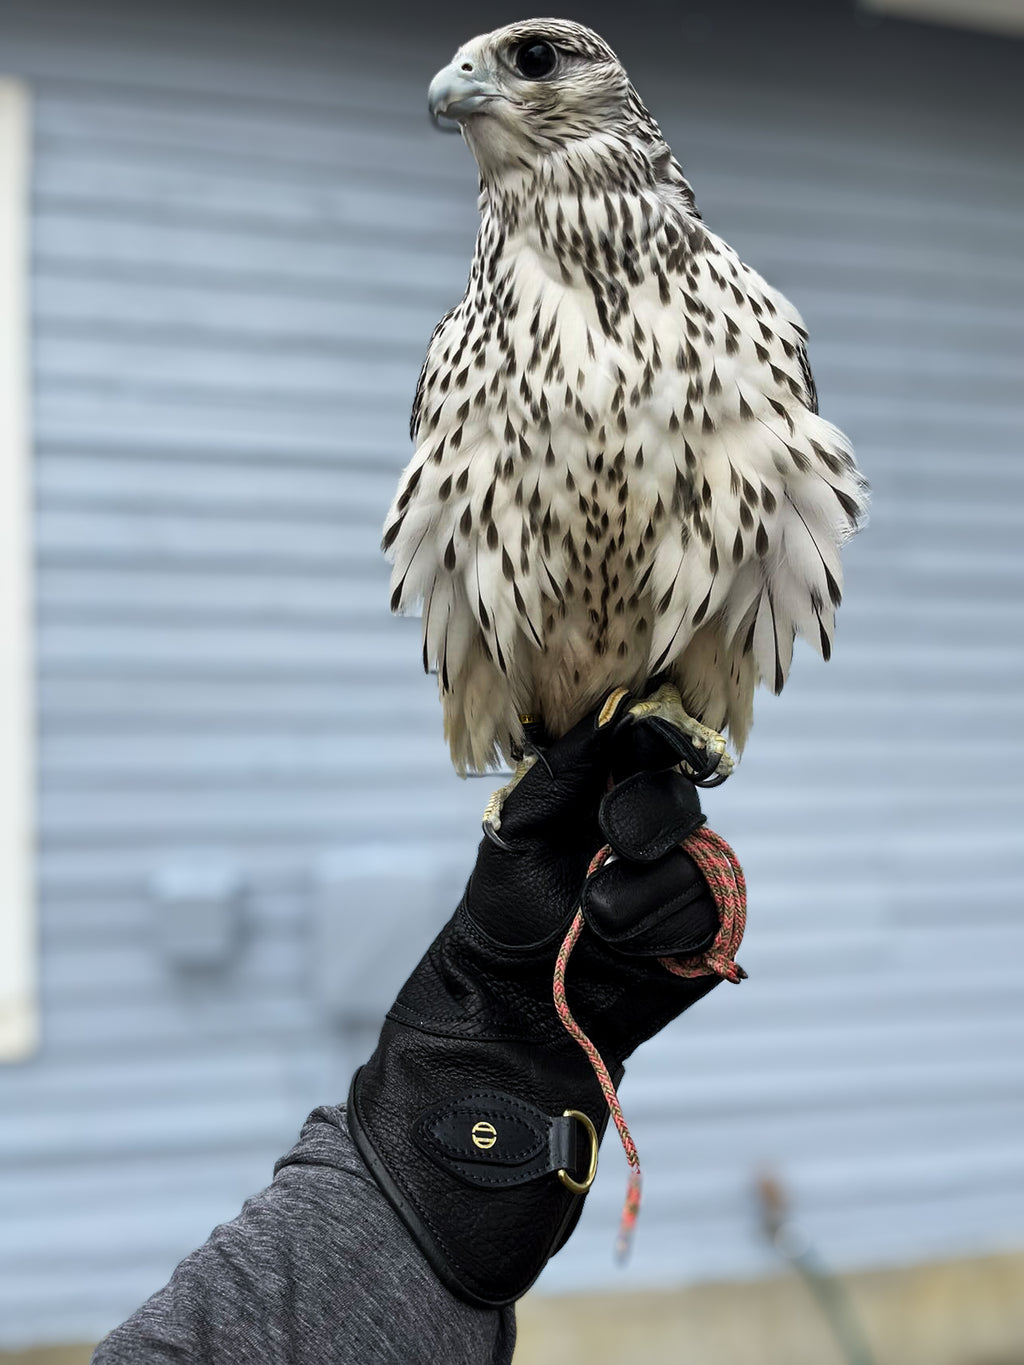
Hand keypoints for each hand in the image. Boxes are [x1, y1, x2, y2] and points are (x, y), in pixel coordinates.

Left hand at [349, 690, 738, 1307]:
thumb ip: (568, 770)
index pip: (648, 748)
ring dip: (646, 887)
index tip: (652, 738)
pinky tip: (626, 943)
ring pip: (699, 856)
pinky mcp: (698, 937)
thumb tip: (613, 708)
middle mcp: (641, 836)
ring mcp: (674, 885)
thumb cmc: (501, 915)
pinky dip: (668, 924)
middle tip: (611, 838)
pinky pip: (712, 908)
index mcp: (597, 799)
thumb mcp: (520, 828)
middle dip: (646, 815)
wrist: (511, 1012)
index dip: (658, 739)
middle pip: (681, 794)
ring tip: (595, 918)